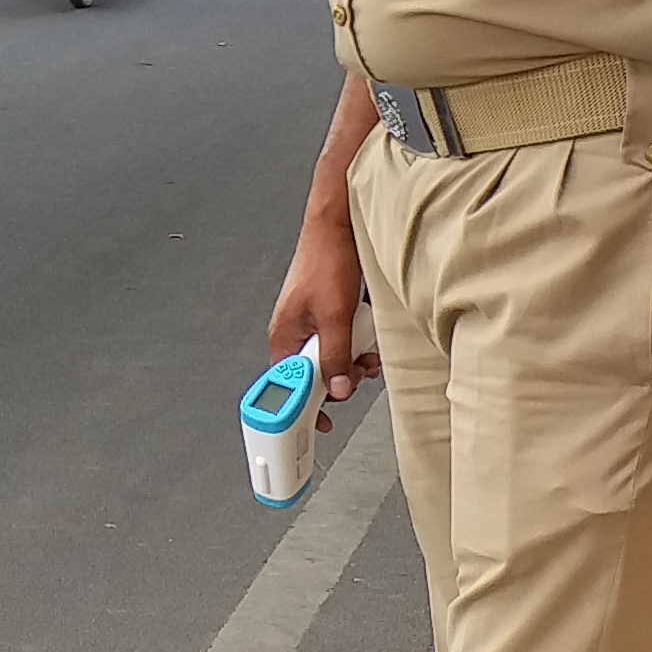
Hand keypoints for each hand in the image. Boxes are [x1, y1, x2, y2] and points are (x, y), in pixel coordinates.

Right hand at [268, 210, 381, 402]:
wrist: (339, 227)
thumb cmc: (326, 260)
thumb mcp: (334, 316)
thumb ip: (335, 357)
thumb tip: (336, 389)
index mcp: (284, 337)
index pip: (287, 387)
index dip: (304, 408)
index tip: (320, 424)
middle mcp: (295, 334)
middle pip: (314, 378)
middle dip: (339, 379)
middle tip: (356, 373)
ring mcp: (312, 326)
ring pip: (332, 362)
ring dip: (352, 362)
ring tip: (366, 354)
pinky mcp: (329, 318)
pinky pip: (342, 345)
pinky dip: (356, 346)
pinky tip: (367, 337)